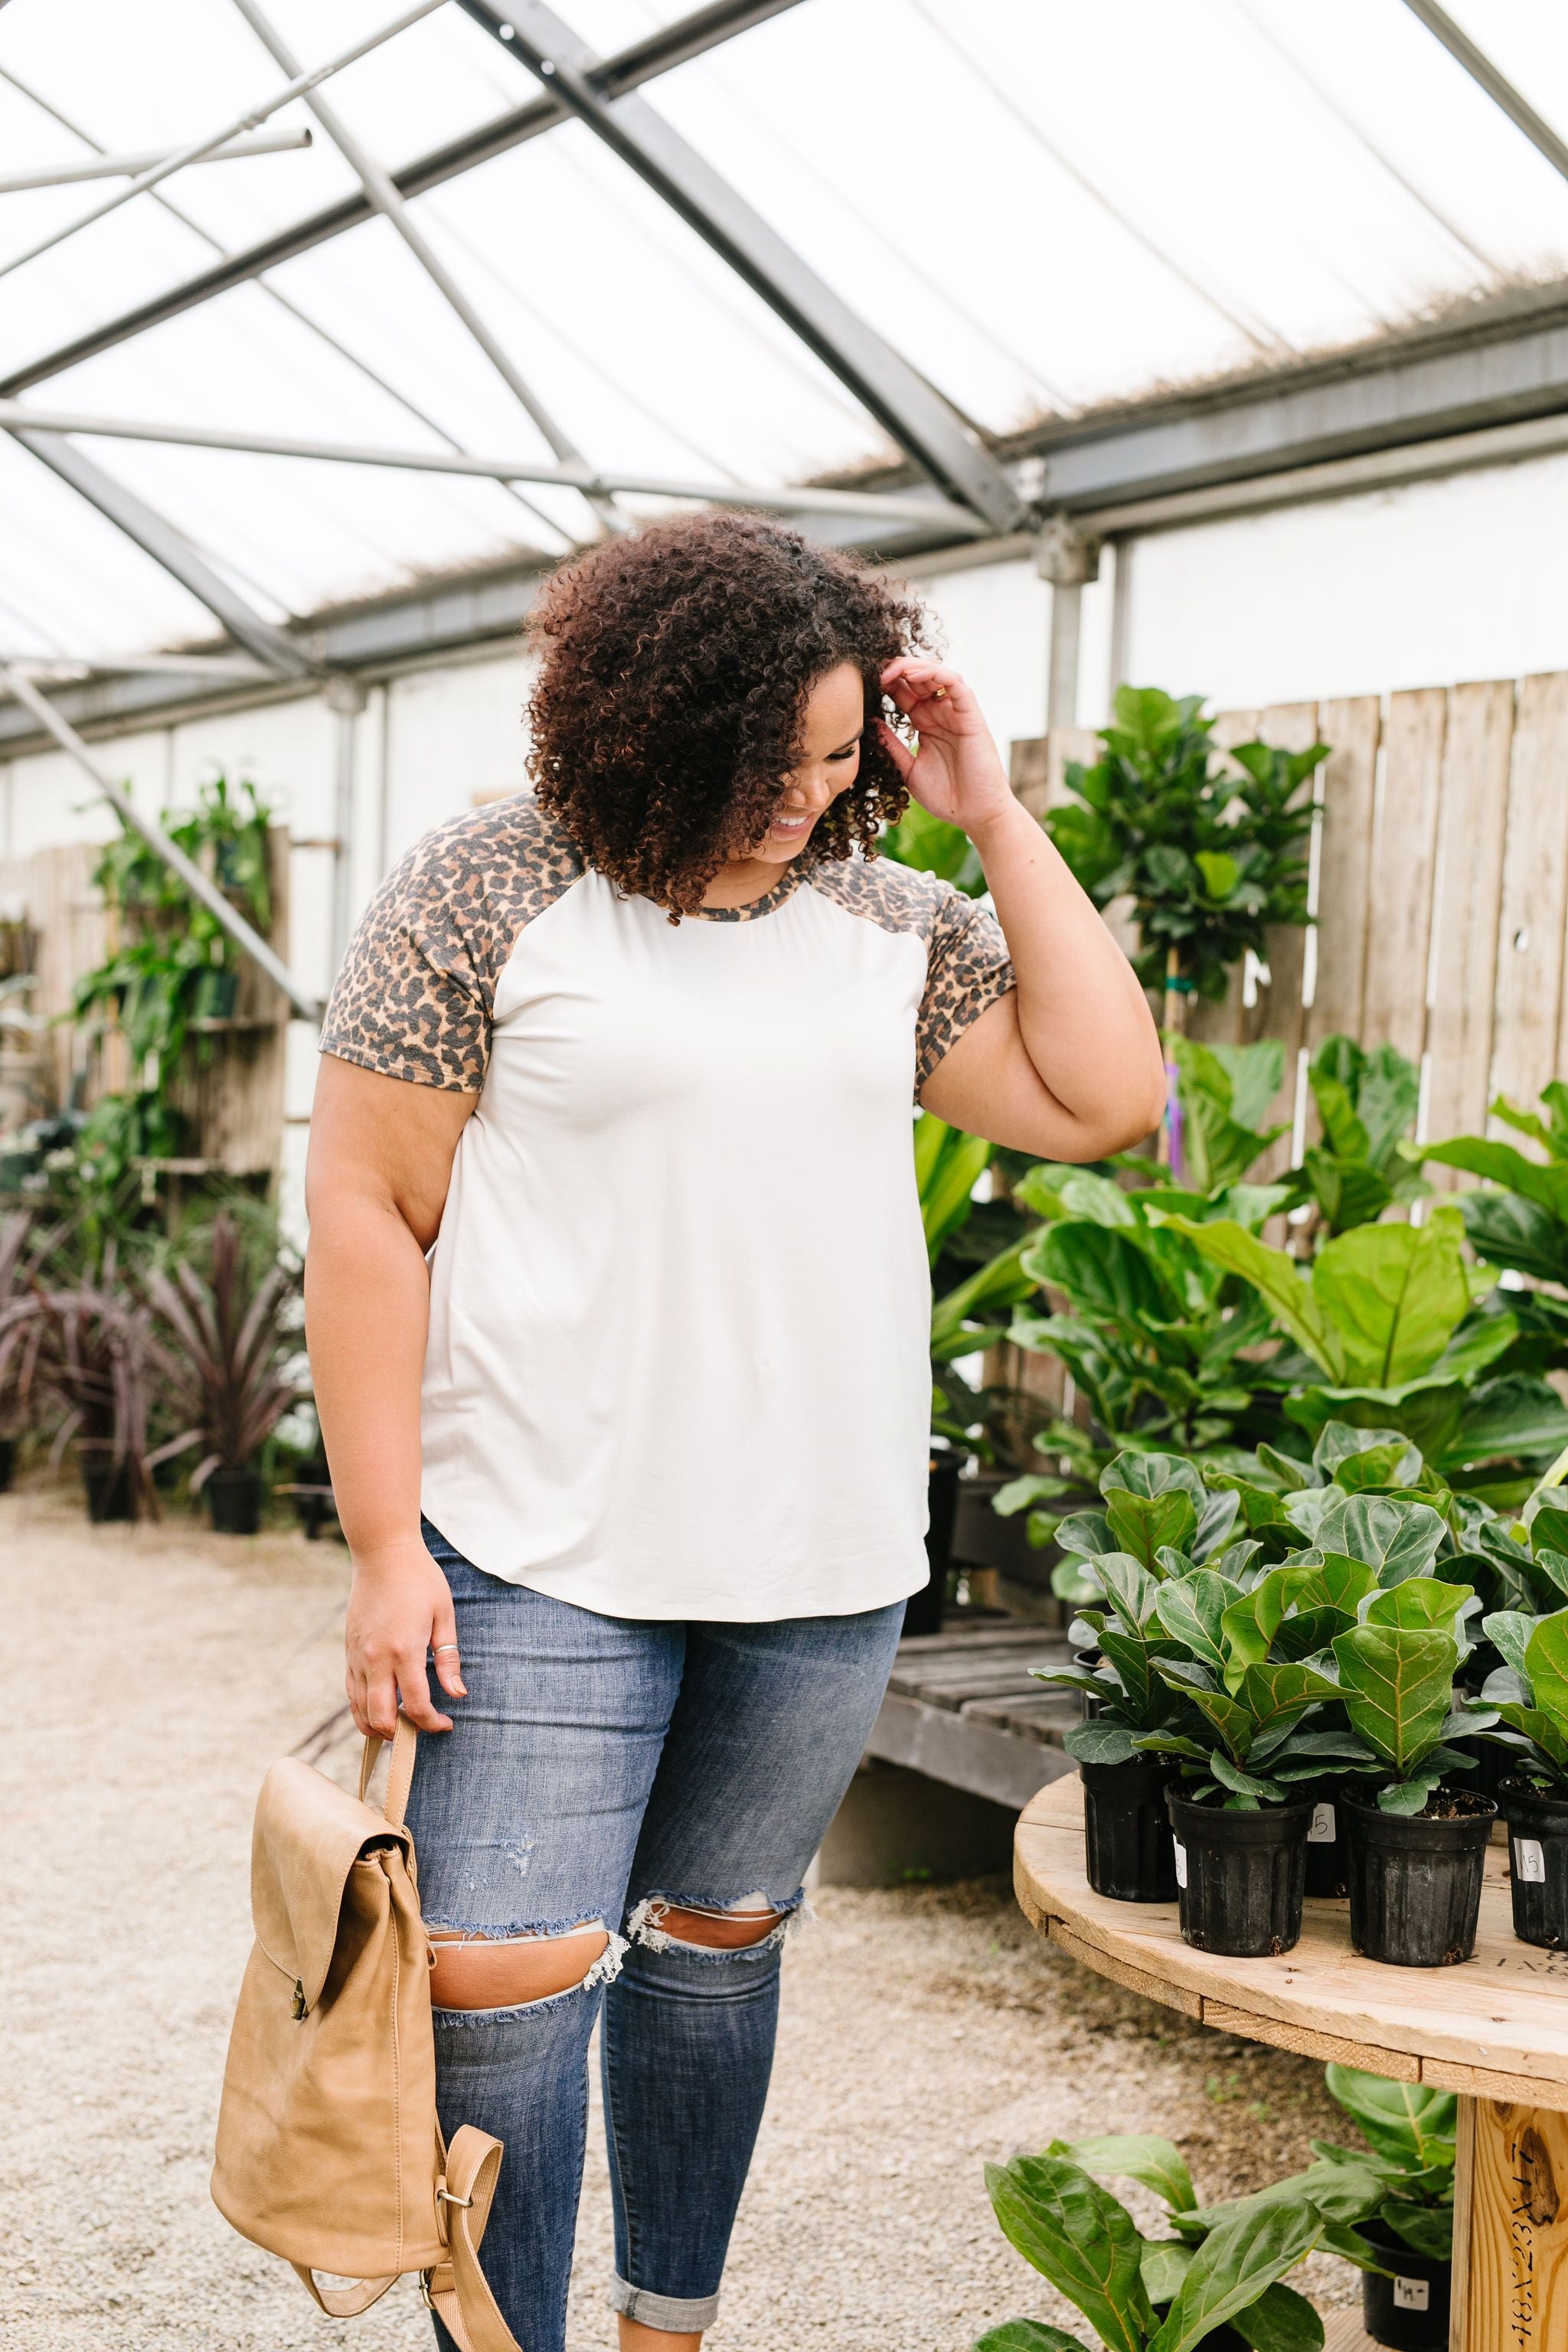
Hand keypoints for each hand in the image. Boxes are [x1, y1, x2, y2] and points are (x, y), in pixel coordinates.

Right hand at [344, 1535, 465, 1737]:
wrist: (383, 1554)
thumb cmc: (420, 1580)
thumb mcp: (444, 1616)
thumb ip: (448, 1659)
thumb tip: (458, 1695)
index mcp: (404, 1650)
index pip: (415, 1706)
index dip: (432, 1723)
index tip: (446, 1724)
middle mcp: (376, 1659)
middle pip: (381, 1719)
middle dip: (403, 1734)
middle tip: (422, 1728)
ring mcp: (357, 1657)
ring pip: (360, 1711)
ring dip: (380, 1728)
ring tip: (402, 1725)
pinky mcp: (347, 1653)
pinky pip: (351, 1694)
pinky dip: (363, 1711)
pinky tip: (381, 1711)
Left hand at [877, 658, 1012, 839]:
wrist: (975, 815)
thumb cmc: (946, 796)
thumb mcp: (907, 770)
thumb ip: (891, 745)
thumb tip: (871, 722)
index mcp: (925, 724)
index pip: (904, 693)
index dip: (885, 682)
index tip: (863, 680)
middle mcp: (940, 713)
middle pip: (917, 678)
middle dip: (895, 669)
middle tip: (873, 669)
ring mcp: (956, 712)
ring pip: (936, 674)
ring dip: (912, 666)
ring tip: (890, 670)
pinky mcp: (971, 715)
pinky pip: (955, 684)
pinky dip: (935, 674)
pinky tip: (914, 675)